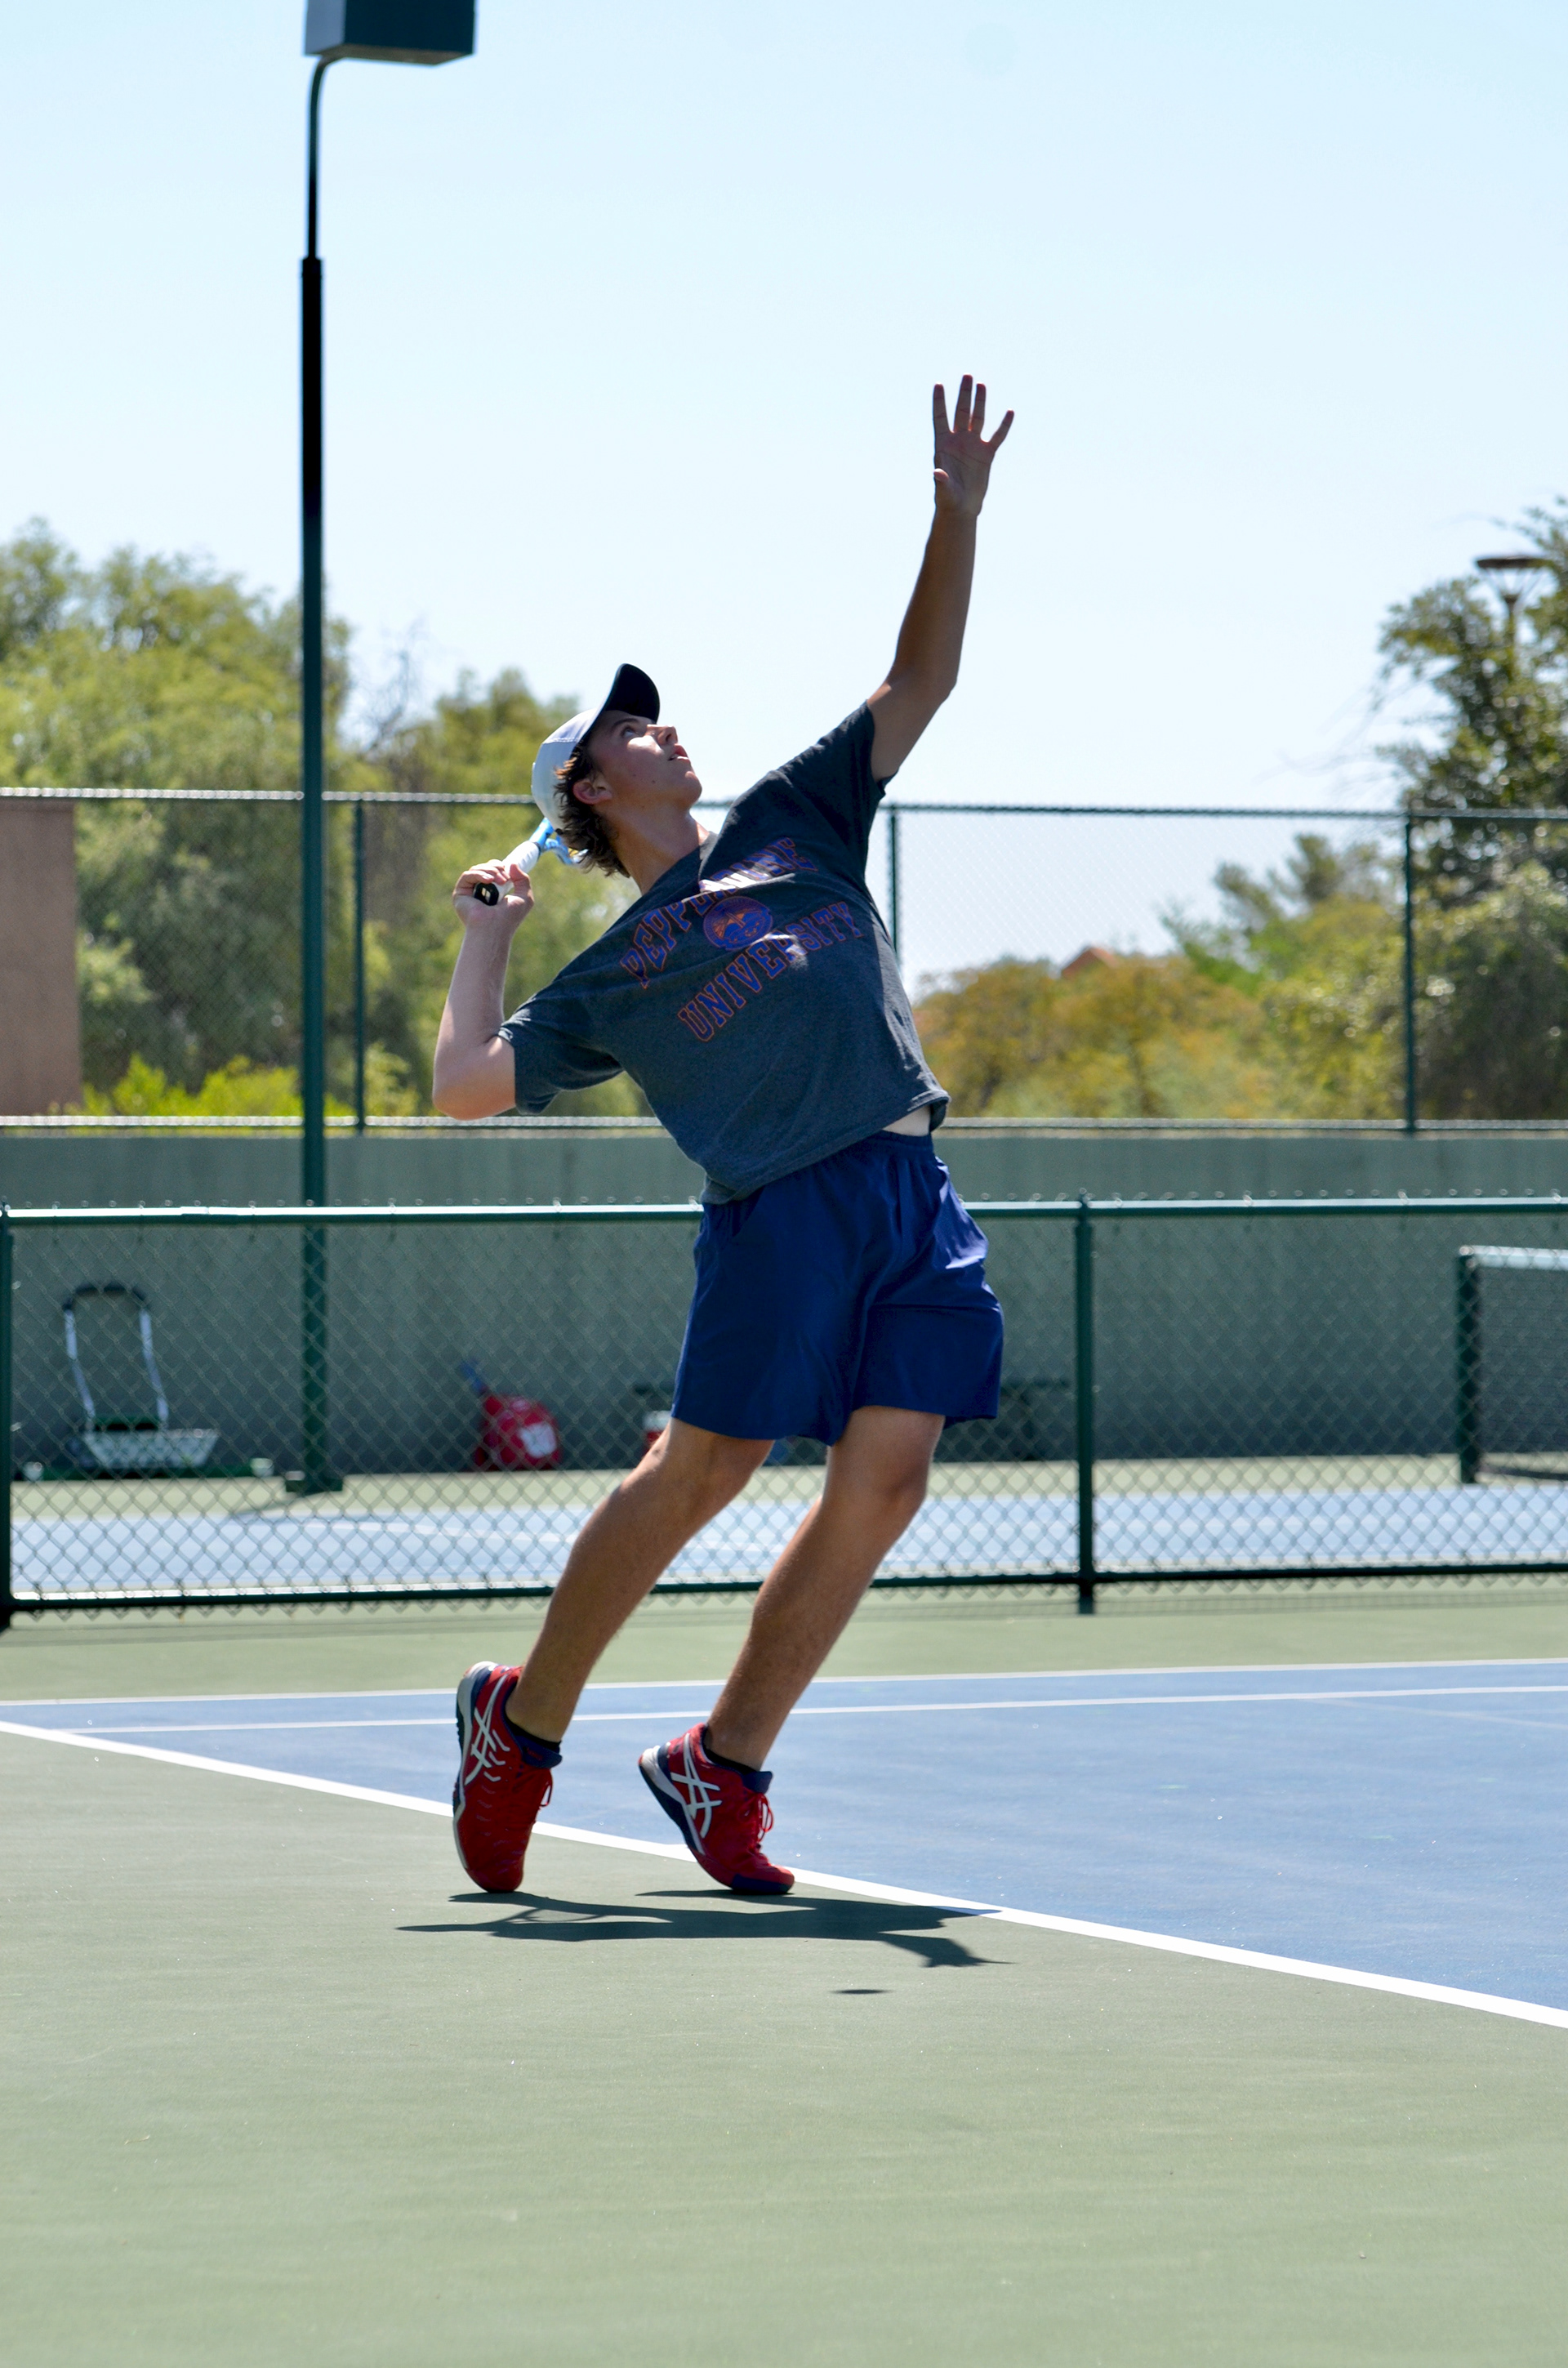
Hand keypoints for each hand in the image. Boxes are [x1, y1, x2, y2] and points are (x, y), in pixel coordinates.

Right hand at [452, 859, 533, 928]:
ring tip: (499, 881)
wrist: (495, 929)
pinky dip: (479, 875)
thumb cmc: (509, 918)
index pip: (493, 870)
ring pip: (477, 869)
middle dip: (497, 868)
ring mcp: (469, 892)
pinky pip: (467, 876)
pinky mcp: (460, 893)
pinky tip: (489, 881)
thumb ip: (523, 880)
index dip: (500, 867)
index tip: (508, 874)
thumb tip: (513, 864)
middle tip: (505, 879)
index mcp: (493, 891)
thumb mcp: (524, 897)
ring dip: (490, 871)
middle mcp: (480, 890)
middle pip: (485, 867)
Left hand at [932, 376, 1012, 520]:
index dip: (939, 402)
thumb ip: (941, 480)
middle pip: (961, 412)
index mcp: (943, 445)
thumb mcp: (943, 489)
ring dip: (980, 402)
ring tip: (981, 384)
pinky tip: (1009, 411)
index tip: (938, 384)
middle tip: (967, 375)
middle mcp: (958, 441)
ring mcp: (973, 445)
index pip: (940, 418)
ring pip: (977, 418)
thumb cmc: (948, 499)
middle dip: (963, 394)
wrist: (962, 508)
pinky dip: (1004, 425)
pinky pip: (997, 436)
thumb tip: (936, 473)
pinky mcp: (987, 454)